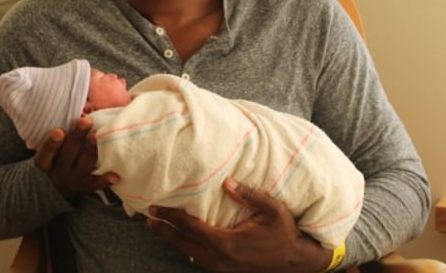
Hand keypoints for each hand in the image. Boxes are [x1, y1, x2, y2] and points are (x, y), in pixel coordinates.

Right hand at [33, 116, 118, 198]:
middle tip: (85, 122)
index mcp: (47, 161)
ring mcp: (73, 180)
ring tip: (96, 138)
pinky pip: (95, 184)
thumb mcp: (54, 146)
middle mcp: (58, 172)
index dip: (51, 144)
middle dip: (76, 137)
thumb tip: (76, 102)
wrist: (63, 185)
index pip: (45, 154)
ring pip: (82, 167)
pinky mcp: (87, 186)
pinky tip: (114, 175)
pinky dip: (104, 180)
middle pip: (67, 155)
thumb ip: (60, 129)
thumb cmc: (60, 154)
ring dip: (90, 152)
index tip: (59, 131)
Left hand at [147, 177, 331, 272]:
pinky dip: (187, 249)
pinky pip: (201, 260)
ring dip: (174, 241)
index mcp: (227, 243)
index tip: (156, 208)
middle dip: (165, 231)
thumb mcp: (272, 210)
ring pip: (190, 254)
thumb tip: (226, 182)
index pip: (191, 228)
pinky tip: (183, 243)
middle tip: (148, 218)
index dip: (172, 217)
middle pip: (184, 244)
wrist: (296, 262)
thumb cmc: (285, 234)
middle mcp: (221, 259)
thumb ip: (249, 195)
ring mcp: (223, 268)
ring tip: (159, 228)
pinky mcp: (227, 271)